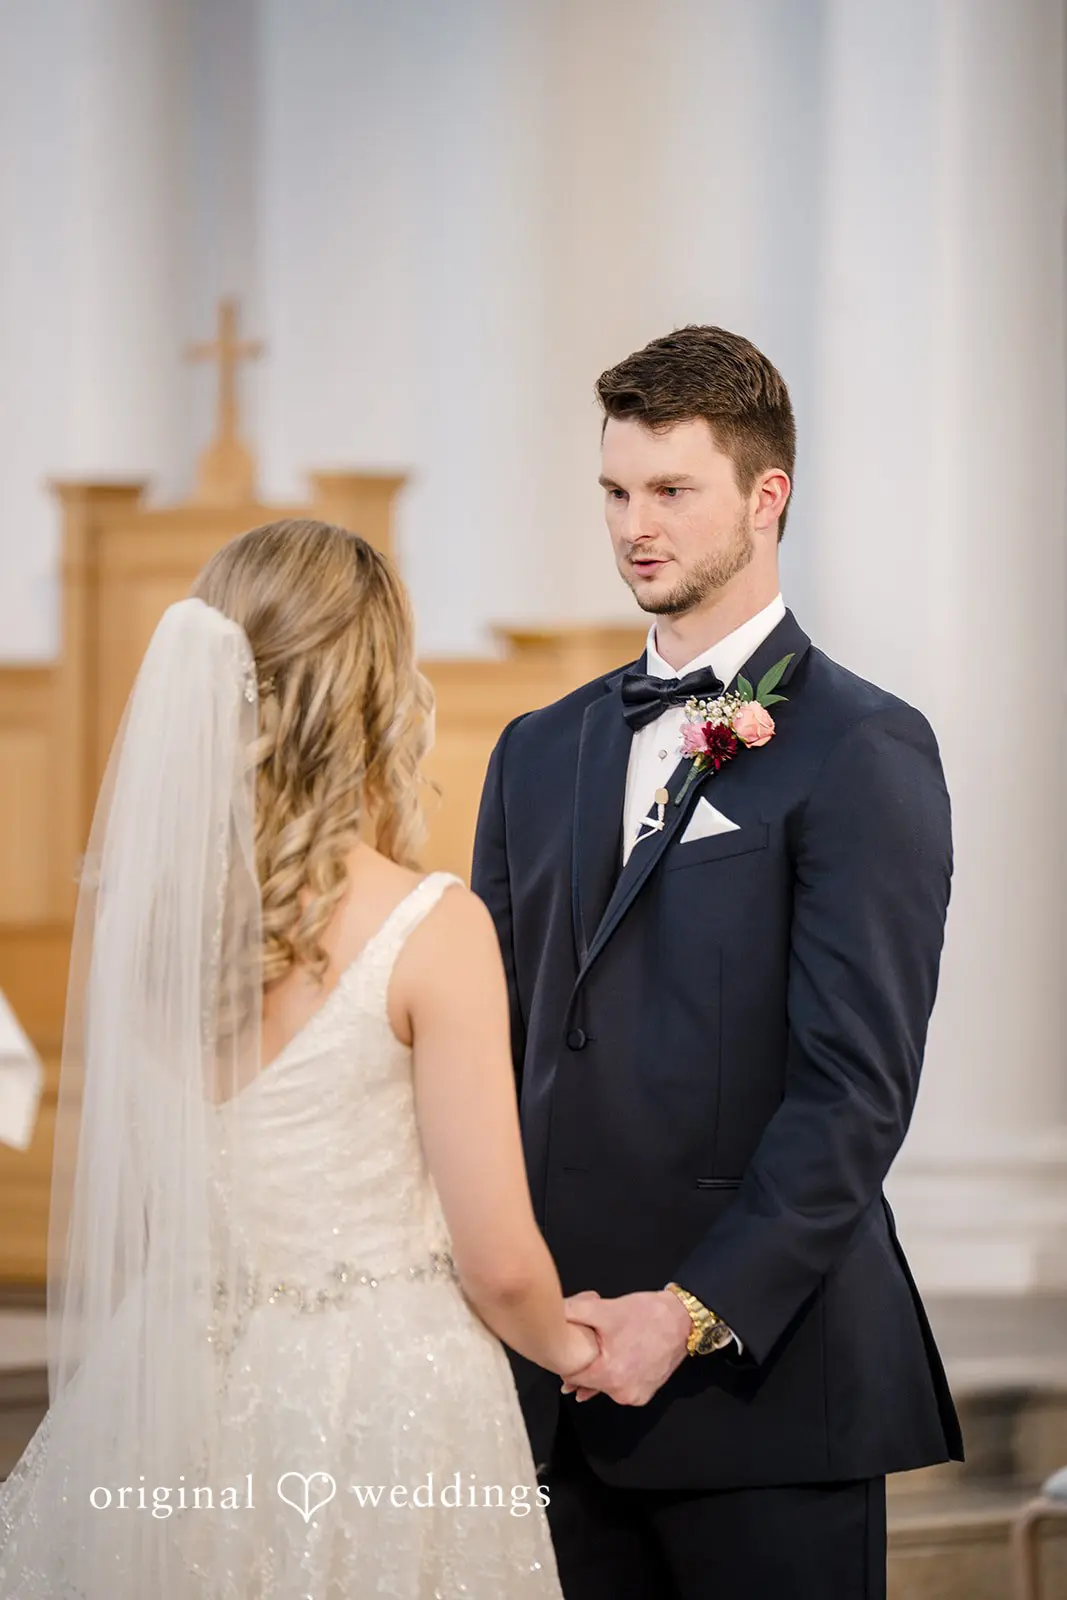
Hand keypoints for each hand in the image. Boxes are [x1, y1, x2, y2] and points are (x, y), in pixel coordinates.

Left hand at [559, 1289, 690, 1406]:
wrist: (682, 1320)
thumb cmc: (646, 1315)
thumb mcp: (604, 1308)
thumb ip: (573, 1311)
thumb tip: (550, 1314)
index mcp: (609, 1375)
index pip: (571, 1375)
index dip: (563, 1360)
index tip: (563, 1347)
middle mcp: (621, 1393)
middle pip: (586, 1382)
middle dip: (582, 1363)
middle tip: (585, 1342)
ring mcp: (634, 1396)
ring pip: (603, 1385)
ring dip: (598, 1369)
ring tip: (603, 1347)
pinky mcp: (644, 1394)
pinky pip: (619, 1386)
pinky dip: (614, 1374)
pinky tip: (615, 1356)